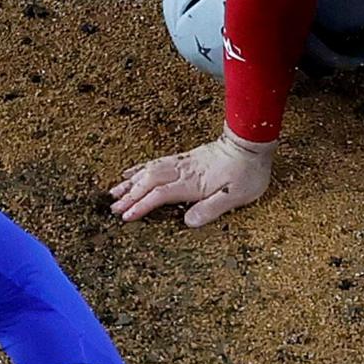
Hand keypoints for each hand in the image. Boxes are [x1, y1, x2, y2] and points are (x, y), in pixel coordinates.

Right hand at [108, 133, 273, 226]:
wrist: (251, 141)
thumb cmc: (247, 171)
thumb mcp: (236, 195)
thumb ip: (211, 209)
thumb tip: (188, 222)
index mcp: (193, 182)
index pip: (160, 194)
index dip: (142, 206)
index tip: (126, 217)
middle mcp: (183, 171)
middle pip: (148, 182)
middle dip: (129, 196)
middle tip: (113, 208)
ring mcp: (182, 162)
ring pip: (149, 171)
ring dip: (130, 182)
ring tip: (114, 192)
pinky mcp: (185, 157)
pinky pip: (156, 162)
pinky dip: (140, 168)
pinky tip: (132, 172)